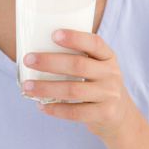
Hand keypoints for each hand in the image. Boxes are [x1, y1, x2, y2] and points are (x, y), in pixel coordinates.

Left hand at [22, 29, 136, 138]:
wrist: (120, 115)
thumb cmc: (98, 82)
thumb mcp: (97, 65)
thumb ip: (78, 56)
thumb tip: (39, 46)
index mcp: (108, 56)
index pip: (94, 42)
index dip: (75, 37)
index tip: (54, 34)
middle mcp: (111, 73)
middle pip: (78, 65)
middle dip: (49, 62)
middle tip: (28, 59)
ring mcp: (109, 95)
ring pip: (73, 90)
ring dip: (46, 88)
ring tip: (27, 85)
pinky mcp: (104, 114)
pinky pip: (75, 112)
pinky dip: (55, 109)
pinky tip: (41, 105)